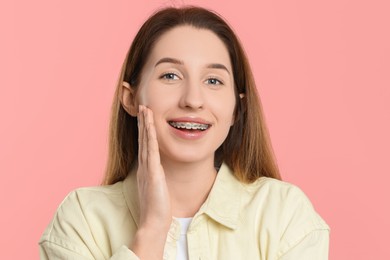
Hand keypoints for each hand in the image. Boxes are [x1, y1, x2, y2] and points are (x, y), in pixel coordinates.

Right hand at [131, 105, 171, 258]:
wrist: (153, 223)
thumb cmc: (156, 208)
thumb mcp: (156, 188)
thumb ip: (156, 178)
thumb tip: (159, 172)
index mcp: (145, 169)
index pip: (144, 145)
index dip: (143, 130)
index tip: (145, 117)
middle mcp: (144, 166)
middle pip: (142, 140)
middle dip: (142, 122)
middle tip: (143, 107)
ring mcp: (147, 169)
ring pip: (146, 142)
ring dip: (145, 124)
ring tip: (146, 110)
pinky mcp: (153, 173)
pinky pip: (152, 151)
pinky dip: (150, 137)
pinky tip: (150, 126)